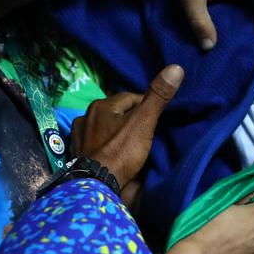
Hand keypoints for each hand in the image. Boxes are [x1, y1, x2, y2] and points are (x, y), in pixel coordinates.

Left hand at [69, 64, 183, 203]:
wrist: (96, 186)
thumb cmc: (121, 152)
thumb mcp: (144, 123)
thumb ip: (158, 97)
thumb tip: (176, 67)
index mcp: (101, 105)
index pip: (131, 98)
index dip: (146, 106)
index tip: (158, 119)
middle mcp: (86, 116)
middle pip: (117, 113)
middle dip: (130, 119)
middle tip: (147, 133)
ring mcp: (79, 136)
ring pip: (106, 128)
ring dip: (117, 132)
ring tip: (132, 145)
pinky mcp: (77, 154)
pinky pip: (97, 143)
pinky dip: (106, 146)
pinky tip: (115, 154)